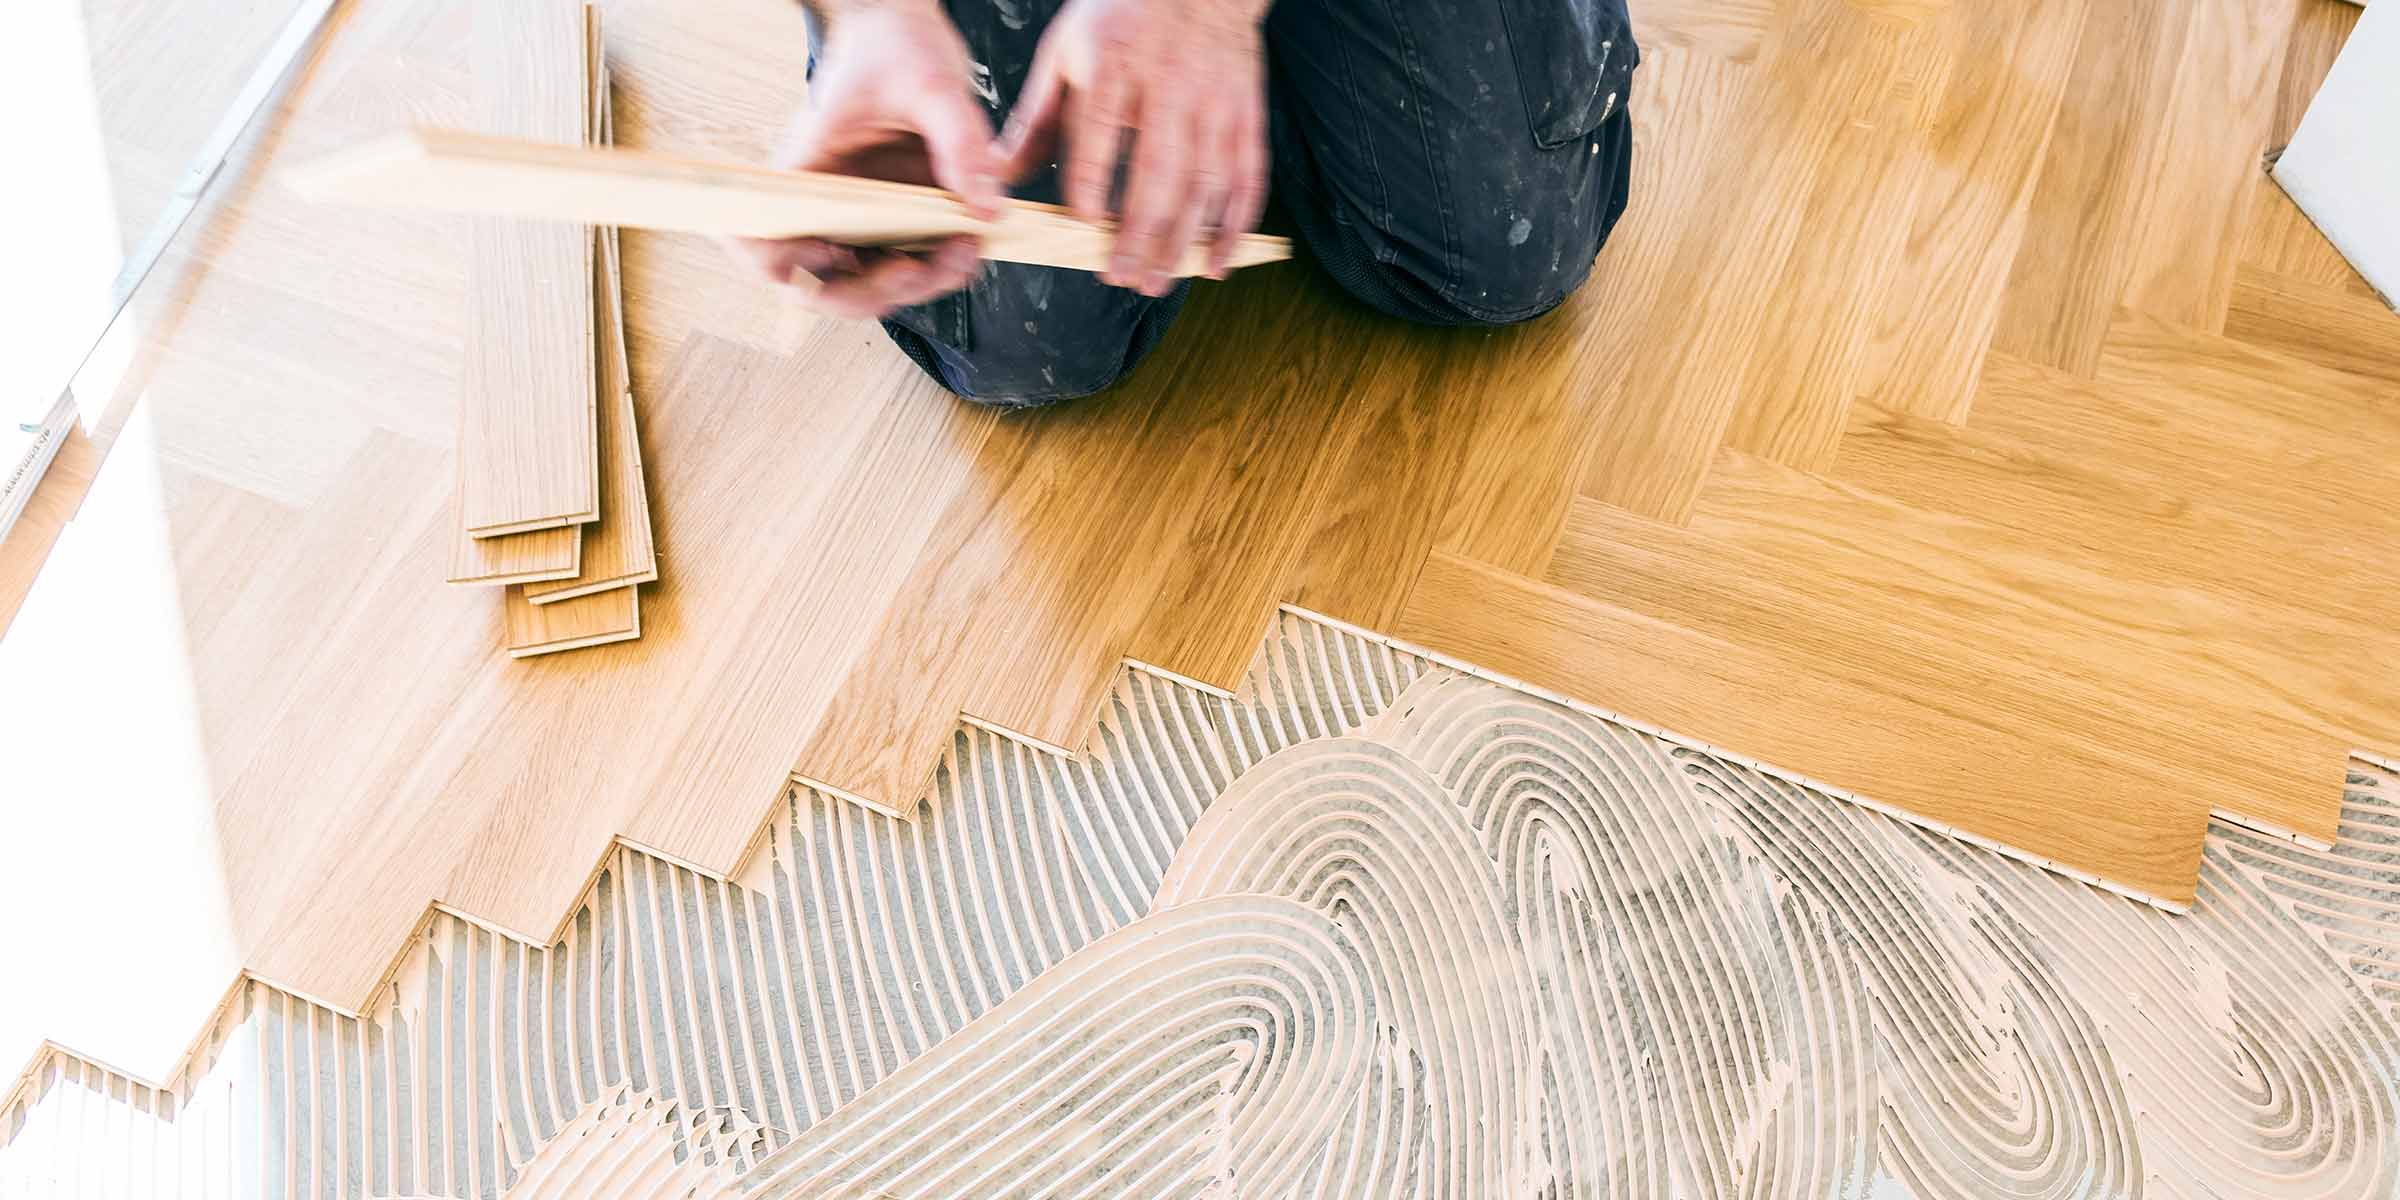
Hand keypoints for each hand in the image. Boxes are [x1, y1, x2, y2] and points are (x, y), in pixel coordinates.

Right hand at [733, 0, 1003, 318]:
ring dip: (922, 283)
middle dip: (877, 291)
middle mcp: (825, 206)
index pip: (765, 244)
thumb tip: (986, 210)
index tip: (832, 258)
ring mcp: (863, 219)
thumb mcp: (930, 82)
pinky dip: (944, 265)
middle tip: (920, 268)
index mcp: (802, 173)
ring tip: (965, 248)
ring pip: (877, 284)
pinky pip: (914, 263)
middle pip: (827, 286)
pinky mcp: (900, 219)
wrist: (907, 30)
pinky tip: (974, 237)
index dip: (787, 269)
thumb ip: (960, 142)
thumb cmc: (892, 45)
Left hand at [996, 0, 1269, 292]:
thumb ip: (1035, 118)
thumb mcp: (1066, 53)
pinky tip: (1215, 261)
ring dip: (1183, 241)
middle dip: (1139, 234)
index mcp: (1114, 65)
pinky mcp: (1245, 114)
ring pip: (1204, 184)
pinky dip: (1234, 226)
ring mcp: (1214, 102)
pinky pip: (1247, 177)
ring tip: (1159, 280)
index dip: (1090, 185)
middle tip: (1121, 278)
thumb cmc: (1122, 16)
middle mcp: (1169, 85)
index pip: (1099, 134)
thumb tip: (997, 177)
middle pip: (1157, 172)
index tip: (1080, 225)